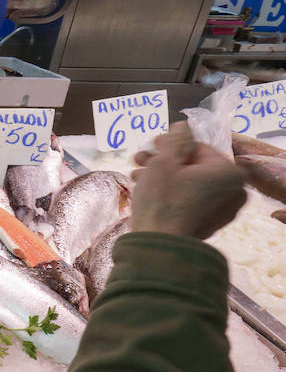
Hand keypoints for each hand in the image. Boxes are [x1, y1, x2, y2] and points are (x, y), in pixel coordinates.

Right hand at [130, 123, 246, 238]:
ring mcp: (225, 210)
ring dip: (165, 176)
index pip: (198, 147)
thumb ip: (177, 140)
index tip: (150, 144)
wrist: (159, 244)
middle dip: (165, 161)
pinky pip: (193, 199)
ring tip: (137, 176)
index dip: (171, 143)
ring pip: (192, 183)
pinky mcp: (211, 223)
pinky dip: (174, 192)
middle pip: (195, 166)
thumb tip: (183, 126)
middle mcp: (234, 190)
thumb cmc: (163, 200)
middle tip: (140, 160)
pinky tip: (148, 190)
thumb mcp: (165, 162)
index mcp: (229, 172)